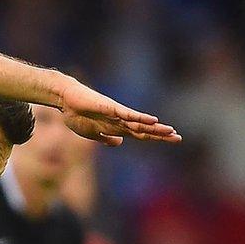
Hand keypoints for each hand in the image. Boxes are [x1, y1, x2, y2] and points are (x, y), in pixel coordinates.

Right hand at [56, 79, 180, 145]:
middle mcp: (120, 120)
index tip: (172, 140)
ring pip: (139, 122)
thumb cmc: (76, 115)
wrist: (65, 100)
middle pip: (144, 129)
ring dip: (154, 128)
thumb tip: (119, 143)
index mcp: (117, 128)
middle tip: (179, 138)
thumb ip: (106, 138)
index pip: (141, 134)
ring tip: (170, 131)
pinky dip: (140, 117)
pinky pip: (127, 114)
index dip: (156, 137)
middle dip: (161, 134)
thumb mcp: (92, 134)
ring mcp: (116, 113)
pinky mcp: (110, 107)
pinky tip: (152, 120)